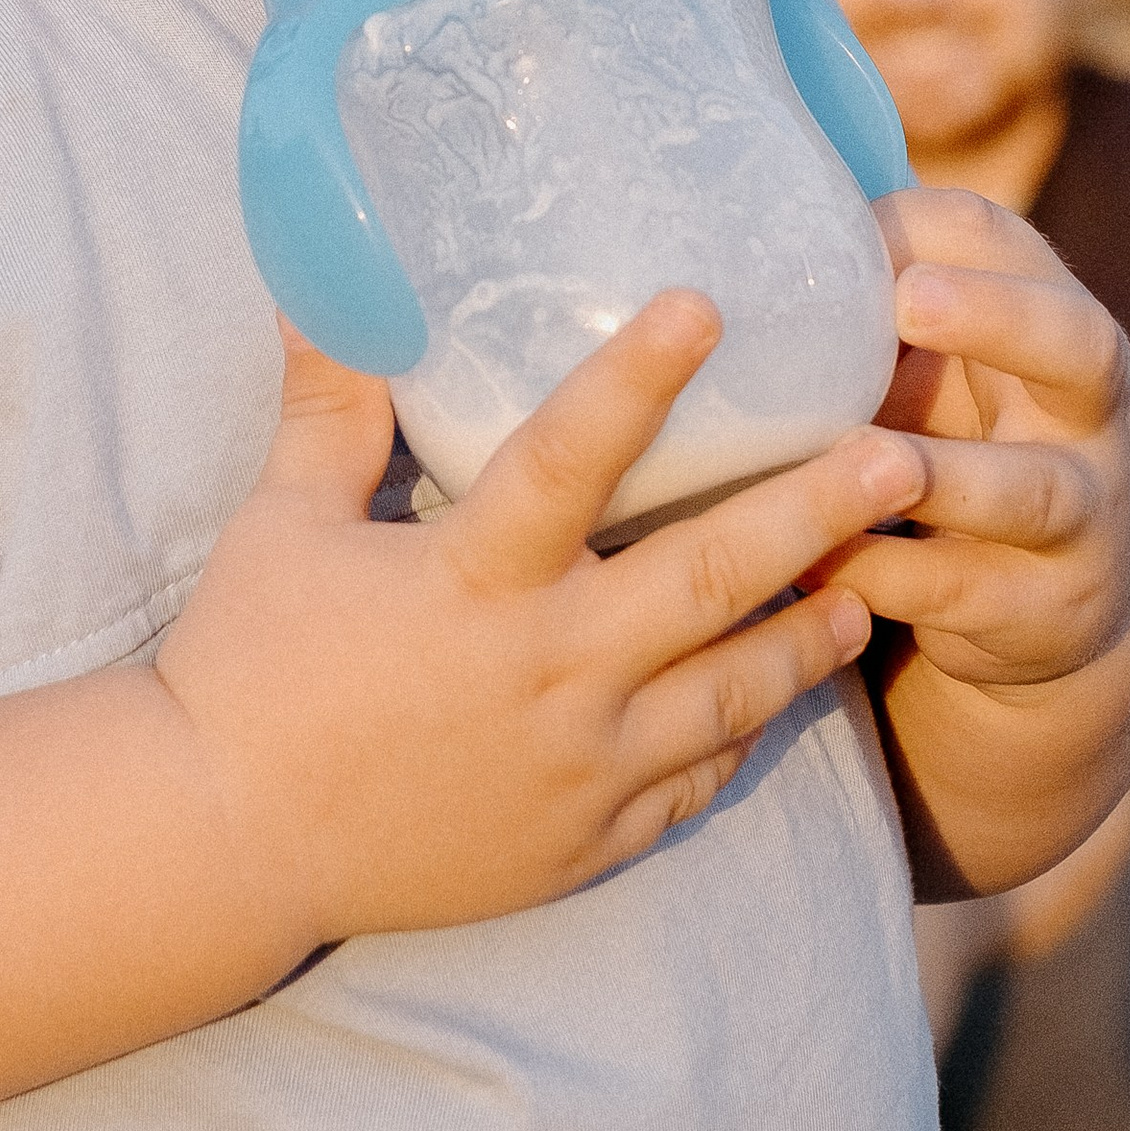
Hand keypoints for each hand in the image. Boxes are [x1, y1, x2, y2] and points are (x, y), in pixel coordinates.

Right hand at [154, 296, 927, 957]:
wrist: (226, 847)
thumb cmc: (247, 668)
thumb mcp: (279, 524)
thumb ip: (329, 410)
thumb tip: (326, 283)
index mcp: (471, 584)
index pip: (569, 460)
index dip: (638, 378)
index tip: (708, 303)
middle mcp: (546, 674)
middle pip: (711, 580)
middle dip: (816, 512)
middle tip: (903, 454)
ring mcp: (579, 767)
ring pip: (736, 693)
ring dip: (814, 631)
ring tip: (877, 578)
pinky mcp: (587, 839)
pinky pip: (699, 781)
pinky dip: (751, 730)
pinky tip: (789, 687)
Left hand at [822, 187, 1129, 703]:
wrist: (1062, 603)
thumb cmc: (960, 443)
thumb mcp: (934, 371)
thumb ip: (865, 318)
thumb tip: (716, 246)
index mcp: (1050, 318)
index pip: (1000, 240)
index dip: (923, 228)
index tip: (843, 231)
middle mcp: (1089, 409)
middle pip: (1077, 344)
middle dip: (995, 315)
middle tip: (907, 300)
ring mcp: (1085, 514)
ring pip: (1031, 490)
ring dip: (943, 476)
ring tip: (862, 455)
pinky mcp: (1048, 609)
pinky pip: (965, 591)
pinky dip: (886, 575)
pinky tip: (813, 562)